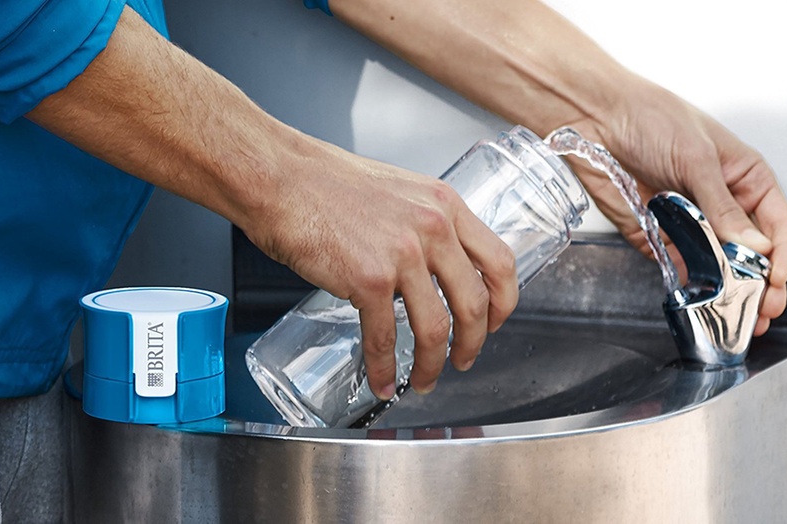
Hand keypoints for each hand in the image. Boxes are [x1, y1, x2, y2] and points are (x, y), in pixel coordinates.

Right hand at [242, 137, 518, 397]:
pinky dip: (384, 368)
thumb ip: (426, 224)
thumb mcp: (400, 192)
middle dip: (473, 343)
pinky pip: (384, 337)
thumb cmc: (328, 183)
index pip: (500, 262)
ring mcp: (402, 254)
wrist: (282, 178)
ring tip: (423, 380)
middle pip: (475, 303)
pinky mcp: (367, 279)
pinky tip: (381, 380)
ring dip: (431, 364)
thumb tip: (437, 266)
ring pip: (436, 328)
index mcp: (445, 206)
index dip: (504, 302)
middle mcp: (433, 228)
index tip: (496, 321)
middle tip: (464, 360)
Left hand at [570, 75, 786, 334]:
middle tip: (762, 310)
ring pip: (717, 264)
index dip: (779, 253)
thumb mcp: (696, 157)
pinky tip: (700, 300)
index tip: (774, 277)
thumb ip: (722, 205)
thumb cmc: (650, 117)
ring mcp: (689, 220)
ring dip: (727, 291)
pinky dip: (691, 283)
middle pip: (750, 251)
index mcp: (742, 177)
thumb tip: (752, 245)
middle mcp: (719, 202)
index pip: (776, 223)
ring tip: (736, 316)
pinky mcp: (657, 233)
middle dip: (759, 282)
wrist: (595, 119)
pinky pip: (679, 264)